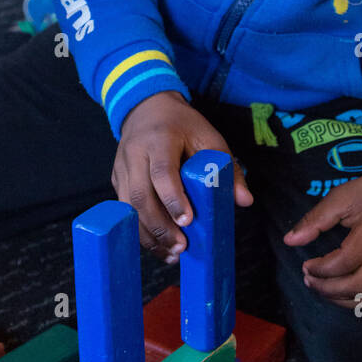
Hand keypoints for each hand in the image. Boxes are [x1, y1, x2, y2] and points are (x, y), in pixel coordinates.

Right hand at [112, 90, 252, 262]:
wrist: (146, 108)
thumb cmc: (182, 125)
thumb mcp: (209, 137)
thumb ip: (227, 167)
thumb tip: (244, 201)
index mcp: (159, 139)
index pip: (162, 171)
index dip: (173, 198)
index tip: (187, 221)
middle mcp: (135, 153)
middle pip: (140, 195)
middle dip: (160, 226)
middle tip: (181, 247)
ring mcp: (121, 168)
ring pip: (128, 208)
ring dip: (148, 235)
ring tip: (171, 253)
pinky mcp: (117, 180)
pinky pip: (125, 210)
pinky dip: (141, 232)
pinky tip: (158, 246)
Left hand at [283, 169, 361, 309]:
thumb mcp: (342, 196)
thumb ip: (315, 219)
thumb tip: (289, 241)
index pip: (345, 263)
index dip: (321, 270)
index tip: (306, 265)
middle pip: (358, 286)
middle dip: (328, 289)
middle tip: (309, 280)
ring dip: (342, 300)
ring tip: (323, 288)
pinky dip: (360, 301)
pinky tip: (343, 293)